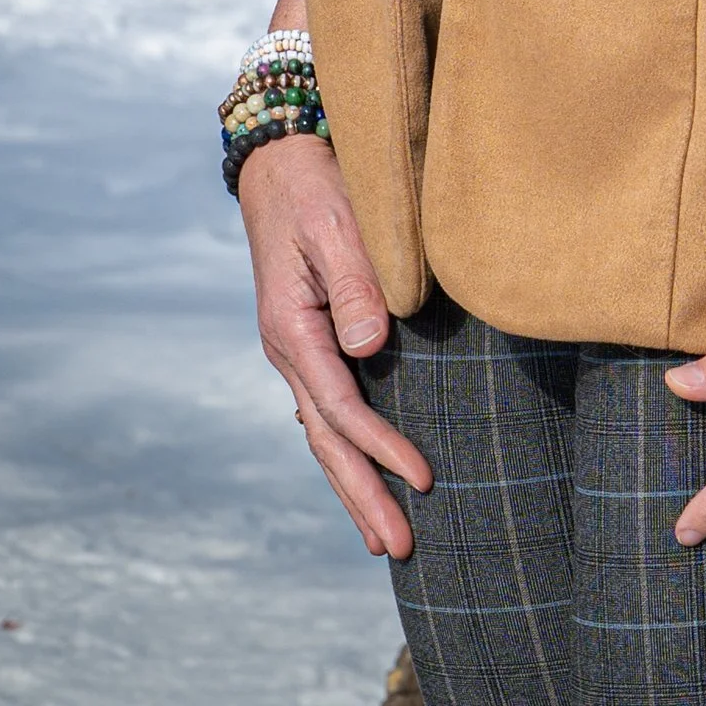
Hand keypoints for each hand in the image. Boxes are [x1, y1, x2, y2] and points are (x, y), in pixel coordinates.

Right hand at [238, 132, 431, 556]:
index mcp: (292, 328)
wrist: (281, 157)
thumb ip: (355, 282)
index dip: (381, 448)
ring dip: (353, 484)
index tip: (424, 480)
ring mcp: (297, 348)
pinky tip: (362, 473)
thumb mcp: (337, 222)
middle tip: (399, 548)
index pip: (340, 407)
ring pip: (323, 433)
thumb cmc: (314, 183)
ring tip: (382, 537)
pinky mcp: (312, 338)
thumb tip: (368, 347)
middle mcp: (290, 348)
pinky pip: (327, 409)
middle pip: (326, 439)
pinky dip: (345, 449)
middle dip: (362, 495)